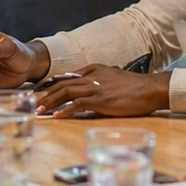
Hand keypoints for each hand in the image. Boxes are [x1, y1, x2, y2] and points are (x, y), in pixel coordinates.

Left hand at [35, 66, 170, 116]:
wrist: (152, 88)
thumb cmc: (136, 87)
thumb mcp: (114, 78)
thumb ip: (99, 81)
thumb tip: (88, 93)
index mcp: (94, 69)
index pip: (67, 76)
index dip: (51, 85)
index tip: (40, 93)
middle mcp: (92, 76)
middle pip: (62, 84)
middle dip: (45, 94)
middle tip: (33, 103)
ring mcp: (96, 87)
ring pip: (66, 92)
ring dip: (50, 102)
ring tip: (39, 111)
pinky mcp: (102, 100)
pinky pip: (77, 104)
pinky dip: (65, 110)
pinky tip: (57, 116)